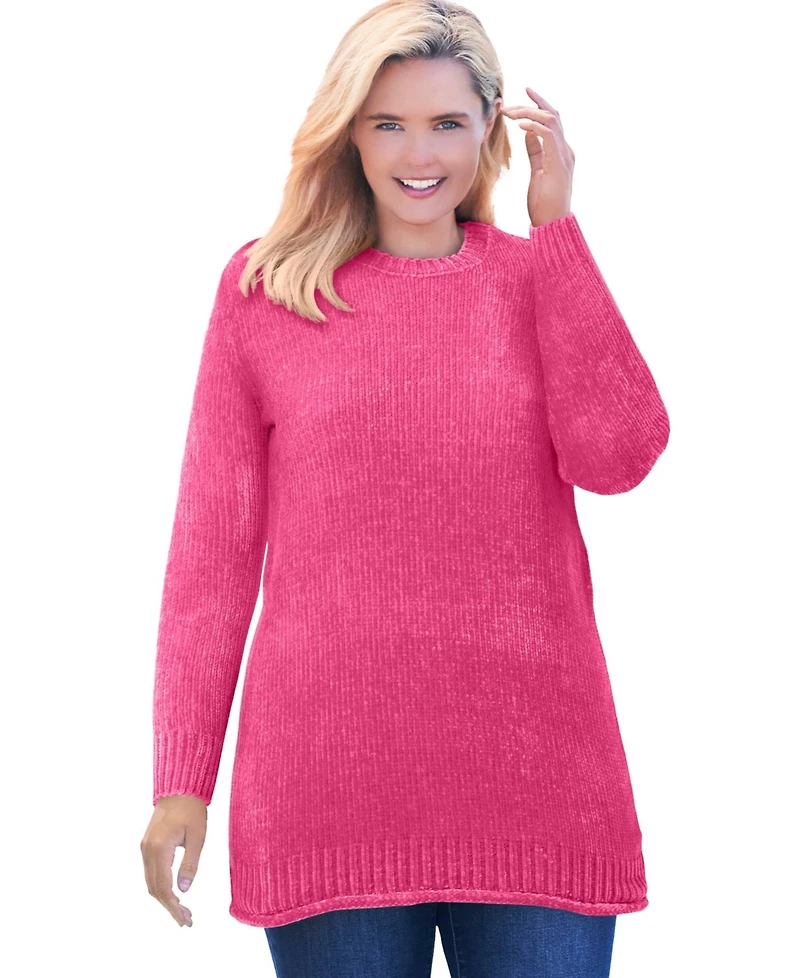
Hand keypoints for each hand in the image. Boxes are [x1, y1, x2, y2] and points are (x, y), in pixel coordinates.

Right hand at [141, 795, 207, 927]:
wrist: (179, 789)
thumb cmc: (192, 810)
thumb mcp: (197, 837)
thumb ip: (190, 864)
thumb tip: (184, 890)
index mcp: (160, 848)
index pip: (164, 887)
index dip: (174, 906)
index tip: (185, 918)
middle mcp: (147, 850)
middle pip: (154, 889)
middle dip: (169, 907)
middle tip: (186, 920)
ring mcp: (145, 848)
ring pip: (151, 883)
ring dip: (164, 899)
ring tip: (182, 911)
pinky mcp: (147, 846)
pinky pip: (150, 873)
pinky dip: (160, 887)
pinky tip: (173, 894)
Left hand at [499, 87, 574, 226]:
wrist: (552, 224)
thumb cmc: (544, 203)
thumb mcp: (537, 171)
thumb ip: (535, 151)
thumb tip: (528, 133)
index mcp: (561, 152)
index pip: (552, 121)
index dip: (538, 106)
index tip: (524, 94)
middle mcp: (566, 150)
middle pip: (553, 115)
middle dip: (532, 104)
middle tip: (510, 103)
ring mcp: (564, 156)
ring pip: (550, 120)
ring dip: (528, 113)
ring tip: (510, 113)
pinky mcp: (557, 164)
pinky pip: (547, 135)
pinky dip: (533, 126)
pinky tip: (519, 126)